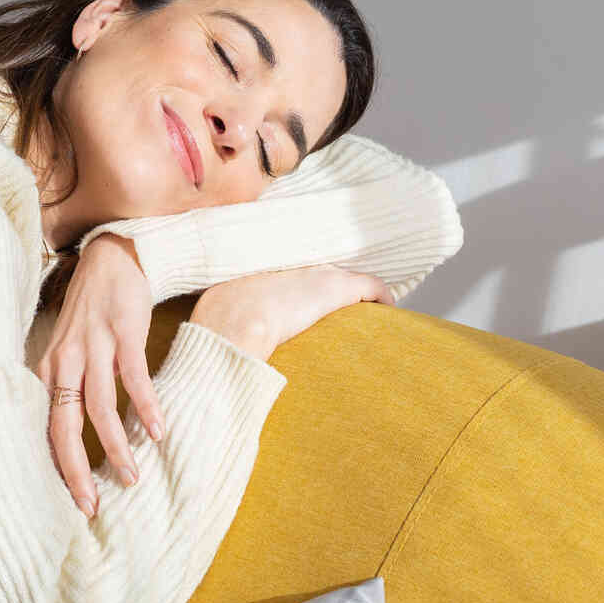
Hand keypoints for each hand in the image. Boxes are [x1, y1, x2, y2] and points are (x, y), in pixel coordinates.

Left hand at [33, 234, 167, 520]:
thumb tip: (76, 437)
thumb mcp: (69, 351)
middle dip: (76, 470)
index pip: (45, 429)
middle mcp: (65, 362)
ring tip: (131, 477)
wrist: (110, 258)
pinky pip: (133, 377)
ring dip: (114, 446)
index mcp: (49, 371)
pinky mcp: (123, 332)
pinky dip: (145, 406)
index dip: (56, 468)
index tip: (71, 502)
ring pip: (99, 407)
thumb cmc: (91, 313)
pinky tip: (156, 432)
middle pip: (64, 426)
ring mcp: (94, 347)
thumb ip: (69, 389)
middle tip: (91, 506)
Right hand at [190, 265, 394, 359]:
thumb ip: (223, 315)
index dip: (304, 280)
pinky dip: (380, 296)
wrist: (235, 322)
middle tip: (335, 302)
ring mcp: (316, 272)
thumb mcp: (216, 308)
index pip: (294, 266)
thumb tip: (215, 339)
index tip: (307, 293)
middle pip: (322, 268)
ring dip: (356, 292)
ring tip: (364, 309)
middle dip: (331, 284)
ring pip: (347, 276)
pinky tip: (388, 308)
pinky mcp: (337, 287)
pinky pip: (370, 286)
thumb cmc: (220, 322)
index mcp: (266, 263)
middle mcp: (294, 262)